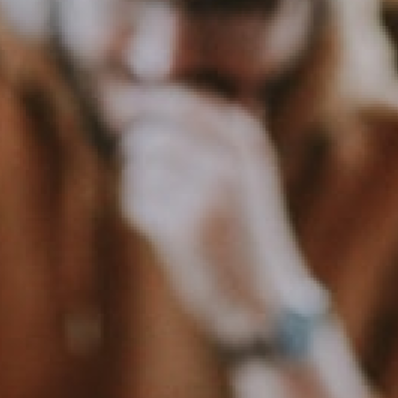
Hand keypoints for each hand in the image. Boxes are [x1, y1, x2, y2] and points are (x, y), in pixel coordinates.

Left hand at [107, 82, 310, 350]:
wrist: (261, 305)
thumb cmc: (246, 238)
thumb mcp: (249, 176)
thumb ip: (222, 133)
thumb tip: (170, 93)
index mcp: (248, 141)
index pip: (182, 101)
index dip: (152, 107)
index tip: (138, 120)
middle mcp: (228, 160)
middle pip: (151, 132)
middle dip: (141, 153)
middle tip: (148, 175)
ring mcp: (206, 192)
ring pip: (139, 165)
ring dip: (141, 186)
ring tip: (166, 211)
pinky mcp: (182, 226)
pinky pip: (136, 200)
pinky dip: (141, 215)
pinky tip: (165, 233)